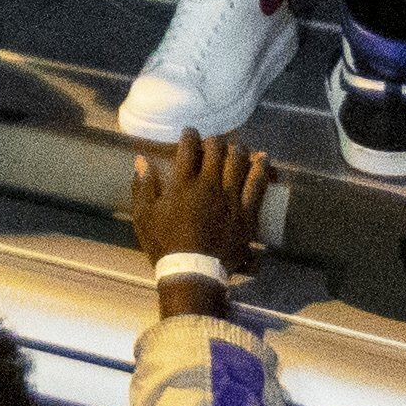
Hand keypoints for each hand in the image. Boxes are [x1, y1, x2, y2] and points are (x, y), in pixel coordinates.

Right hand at [126, 134, 271, 274]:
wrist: (193, 273)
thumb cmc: (165, 245)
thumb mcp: (144, 217)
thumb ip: (143, 186)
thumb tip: (141, 160)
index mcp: (184, 183)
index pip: (189, 147)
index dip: (190, 135)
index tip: (189, 132)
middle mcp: (209, 184)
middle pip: (216, 150)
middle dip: (214, 140)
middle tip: (212, 142)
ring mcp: (231, 198)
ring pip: (239, 162)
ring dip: (237, 149)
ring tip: (236, 147)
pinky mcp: (247, 212)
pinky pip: (257, 185)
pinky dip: (261, 168)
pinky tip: (263, 158)